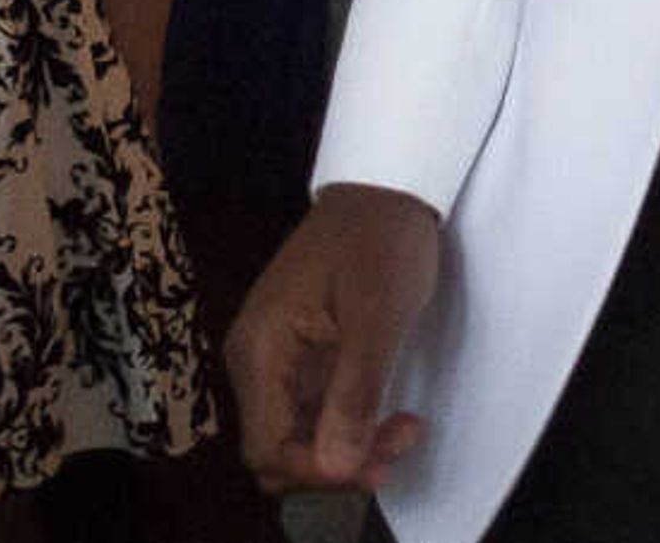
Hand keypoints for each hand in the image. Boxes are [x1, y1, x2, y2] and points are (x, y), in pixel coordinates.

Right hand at [226, 183, 439, 493]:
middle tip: (397, 441)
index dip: (317, 471)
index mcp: (262, 350)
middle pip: (278, 451)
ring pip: (297, 438)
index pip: (267, 447)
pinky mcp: (301, 358)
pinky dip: (348, 428)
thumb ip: (354, 393)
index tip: (377, 458)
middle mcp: (257, 362)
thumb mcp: (376, 318)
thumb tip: (336, 466)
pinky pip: (313, 415)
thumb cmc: (379, 242)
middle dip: (335, 465)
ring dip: (346, 450)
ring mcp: (278, 361)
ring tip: (402, 427)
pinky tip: (389, 416)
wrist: (384, 188)